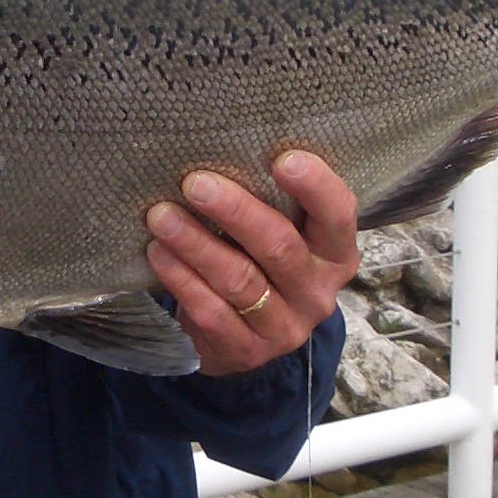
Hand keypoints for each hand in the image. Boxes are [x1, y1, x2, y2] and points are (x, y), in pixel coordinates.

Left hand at [145, 152, 358, 377]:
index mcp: (336, 254)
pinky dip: (182, 279)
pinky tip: (159, 253)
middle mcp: (317, 293)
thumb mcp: (282, 234)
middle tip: (195, 183)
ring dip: (196, 244)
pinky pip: (211, 311)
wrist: (245, 335)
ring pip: (239, 280)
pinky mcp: (246, 350)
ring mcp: (284, 327)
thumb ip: (272, 203)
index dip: (316, 188)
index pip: (338, 216)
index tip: (282, 159)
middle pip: (279, 247)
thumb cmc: (260, 263)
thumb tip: (224, 147)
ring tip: (162, 216)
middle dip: (235, 211)